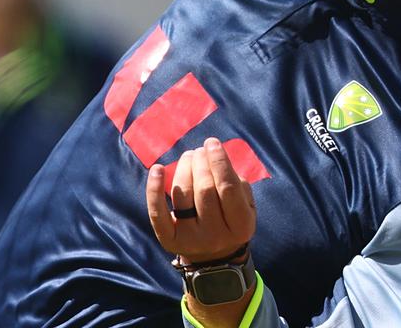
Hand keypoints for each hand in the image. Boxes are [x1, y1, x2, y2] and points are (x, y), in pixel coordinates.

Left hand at [146, 137, 256, 263]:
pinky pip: (158, 213)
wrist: (214, 256)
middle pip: (205, 189)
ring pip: (183, 195)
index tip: (212, 143)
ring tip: (189, 156)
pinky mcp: (169, 240)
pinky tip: (157, 168)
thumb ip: (236, 182)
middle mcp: (216, 235)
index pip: (228, 188)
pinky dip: (154, 189)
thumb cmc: (231, 218)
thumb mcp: (245, 204)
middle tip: (200, 151)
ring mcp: (191, 239)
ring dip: (185, 168)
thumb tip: (214, 156)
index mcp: (241, 226)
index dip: (219, 162)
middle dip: (201, 163)